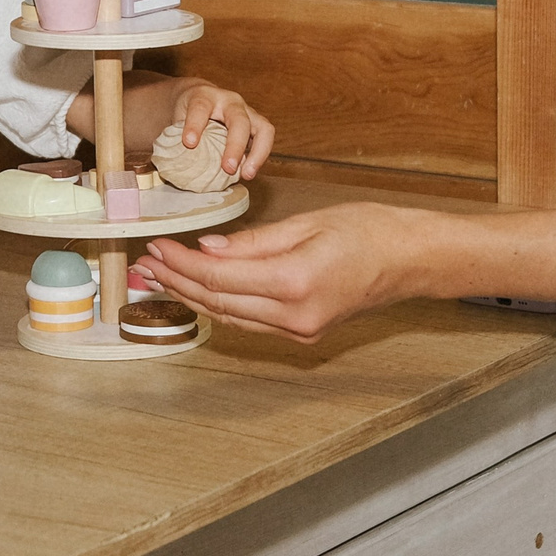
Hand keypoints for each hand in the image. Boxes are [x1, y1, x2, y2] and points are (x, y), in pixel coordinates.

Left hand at [140, 203, 419, 340]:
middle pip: (219, 302)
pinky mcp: (304, 332)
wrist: (410, 260)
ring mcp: (300, 330)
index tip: (157, 248)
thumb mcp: (307, 223)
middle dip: (177, 282)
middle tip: (145, 264)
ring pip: (231, 316)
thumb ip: (254, 241)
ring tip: (161, 277)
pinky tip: (200, 289)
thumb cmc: (368, 230)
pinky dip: (221, 304)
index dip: (182, 264)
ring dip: (193, 296)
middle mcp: (294, 316)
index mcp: (295, 283)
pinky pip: (250, 320)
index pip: (221, 276)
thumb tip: (208, 248)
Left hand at [171, 81, 275, 180]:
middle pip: (239, 119)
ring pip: (264, 128)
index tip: (189, 143)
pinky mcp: (257, 125)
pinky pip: (266, 140)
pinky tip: (248, 172)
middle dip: (235, 145)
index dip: (195, 125)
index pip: (200, 108)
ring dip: (258, 153)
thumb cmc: (186, 112)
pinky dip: (259, 157)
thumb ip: (177, 138)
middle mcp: (230, 101)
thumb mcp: (177, 118)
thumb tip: (177, 167)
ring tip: (247, 174)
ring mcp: (247, 112)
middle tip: (228, 168)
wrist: (200, 98)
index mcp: (204, 97)